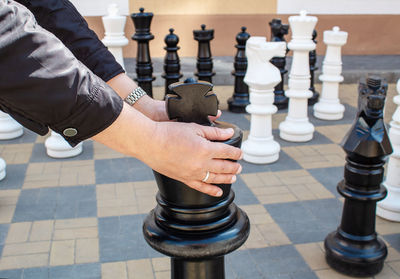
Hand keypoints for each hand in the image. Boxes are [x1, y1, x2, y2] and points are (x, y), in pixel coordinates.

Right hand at [92, 104, 241, 196]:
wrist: (149, 143)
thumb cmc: (169, 132)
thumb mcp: (194, 127)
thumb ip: (214, 132)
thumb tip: (229, 132)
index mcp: (205, 148)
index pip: (227, 151)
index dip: (236, 152)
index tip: (240, 153)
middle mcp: (201, 163)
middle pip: (224, 166)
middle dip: (234, 166)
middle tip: (240, 167)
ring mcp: (193, 173)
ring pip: (215, 178)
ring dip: (227, 178)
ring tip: (234, 177)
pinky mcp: (184, 178)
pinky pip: (201, 187)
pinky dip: (211, 190)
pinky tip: (218, 191)